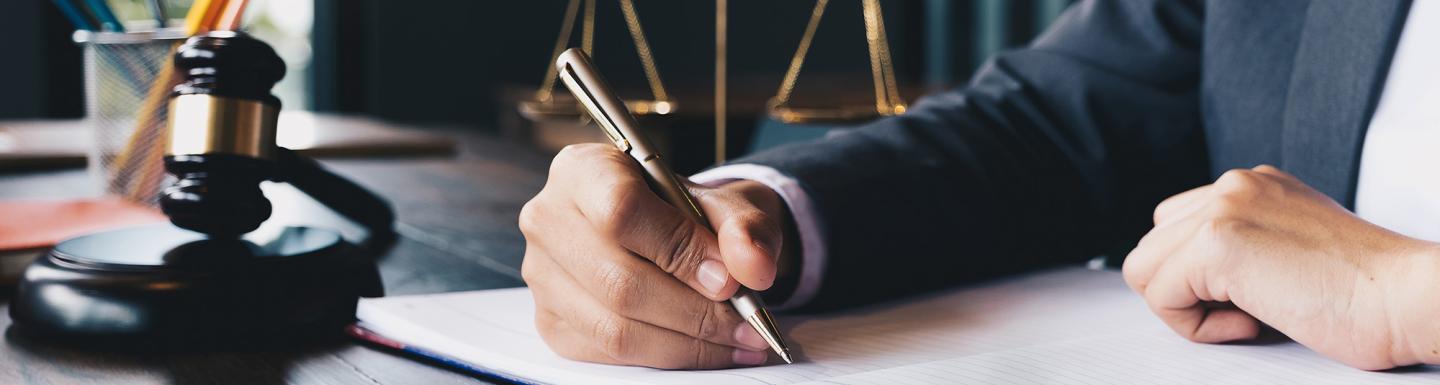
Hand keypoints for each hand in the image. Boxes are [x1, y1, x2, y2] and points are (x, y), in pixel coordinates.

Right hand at [519, 144, 791, 368]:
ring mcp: (542, 275)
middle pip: (619, 282)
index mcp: (583, 170)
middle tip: (745, 322)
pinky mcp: (550, 321)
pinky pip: (609, 354)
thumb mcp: (725, 205)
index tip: (728, 279)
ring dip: (687, 344)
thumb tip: (754, 267)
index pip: (621, 211)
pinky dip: (667, 357)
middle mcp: (549, 219)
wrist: (670, 233)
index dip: (679, 250)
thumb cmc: (689, 214)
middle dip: (695, 312)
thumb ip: (745, 228)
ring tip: (737, 339)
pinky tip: (707, 349)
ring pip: (615, 327)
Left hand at [1123, 165, 1439, 369]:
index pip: (1172, 226)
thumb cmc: (1365, 292)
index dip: (1194, 276)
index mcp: (1252, 185)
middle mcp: (1233, 185)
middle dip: (1183, 291)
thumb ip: (1244, 246)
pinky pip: (1159, 297)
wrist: (1408, 299)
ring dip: (1185, 308)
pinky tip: (1251, 323)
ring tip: (1247, 317)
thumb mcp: (1292, 250)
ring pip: (1144, 270)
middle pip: (1151, 246)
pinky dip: (1196, 327)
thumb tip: (1188, 274)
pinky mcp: (1216, 242)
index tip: (1247, 297)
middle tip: (1245, 312)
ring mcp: (1223, 208)